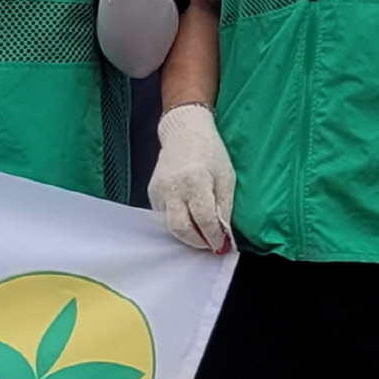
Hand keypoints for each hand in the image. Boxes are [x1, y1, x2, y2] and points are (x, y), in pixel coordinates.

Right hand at [150, 104, 233, 252]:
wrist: (184, 132)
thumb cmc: (210, 153)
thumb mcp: (226, 178)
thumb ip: (224, 207)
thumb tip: (224, 235)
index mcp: (195, 182)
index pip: (204, 219)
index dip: (214, 237)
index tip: (222, 246)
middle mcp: (173, 188)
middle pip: (181, 228)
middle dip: (196, 242)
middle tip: (210, 245)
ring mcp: (159, 191)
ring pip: (170, 225)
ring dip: (187, 234)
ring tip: (201, 233)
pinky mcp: (152, 193)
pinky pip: (164, 216)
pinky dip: (178, 221)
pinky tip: (189, 217)